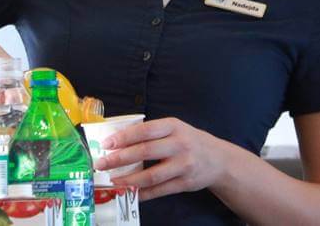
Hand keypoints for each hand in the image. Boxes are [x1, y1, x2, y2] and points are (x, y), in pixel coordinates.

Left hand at [93, 118, 229, 200]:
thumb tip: (118, 140)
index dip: (124, 137)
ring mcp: (184, 165)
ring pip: (151, 175)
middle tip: (101, 164)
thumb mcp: (174, 129)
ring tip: (112, 180)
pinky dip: (142, 193)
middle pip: (145, 152)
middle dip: (119, 158)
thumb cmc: (188, 141)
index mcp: (173, 126)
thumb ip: (151, 133)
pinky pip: (159, 191)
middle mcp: (180, 144)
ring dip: (128, 179)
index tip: (107, 143)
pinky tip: (129, 192)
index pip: (145, 130)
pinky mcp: (185, 183)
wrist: (218, 159)